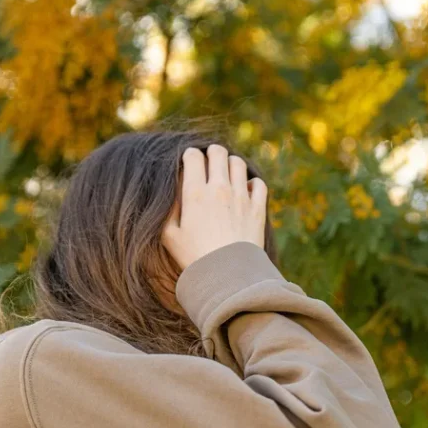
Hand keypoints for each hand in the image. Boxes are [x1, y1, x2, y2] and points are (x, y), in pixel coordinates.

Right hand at [162, 144, 267, 270]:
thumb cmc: (195, 258)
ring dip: (231, 163)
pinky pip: (258, 183)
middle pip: (218, 153)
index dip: (190, 155)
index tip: (189, 161)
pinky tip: (246, 190)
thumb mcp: (170, 236)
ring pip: (239, 163)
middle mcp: (219, 189)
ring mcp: (241, 197)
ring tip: (227, 172)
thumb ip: (169, 211)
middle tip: (209, 159)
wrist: (228, 275)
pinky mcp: (258, 208)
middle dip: (212, 152)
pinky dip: (252, 182)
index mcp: (195, 193)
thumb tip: (175, 195)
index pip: (194, 157)